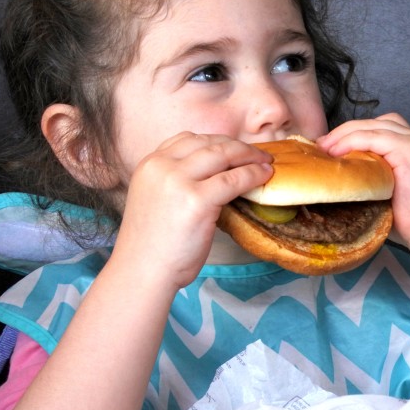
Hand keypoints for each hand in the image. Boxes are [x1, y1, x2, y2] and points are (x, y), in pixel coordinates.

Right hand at [112, 132, 272, 287]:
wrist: (143, 270)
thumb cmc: (153, 245)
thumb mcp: (157, 200)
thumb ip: (176, 183)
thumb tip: (213, 177)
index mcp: (149, 164)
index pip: (187, 139)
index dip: (216, 142)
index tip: (234, 148)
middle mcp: (162, 166)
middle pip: (208, 143)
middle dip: (237, 146)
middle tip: (258, 153)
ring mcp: (179, 180)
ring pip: (223, 156)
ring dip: (249, 156)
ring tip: (266, 161)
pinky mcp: (197, 199)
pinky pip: (233, 179)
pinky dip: (253, 175)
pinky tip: (265, 176)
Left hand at [318, 114, 409, 252]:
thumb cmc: (409, 220)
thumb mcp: (387, 188)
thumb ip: (371, 172)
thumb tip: (337, 169)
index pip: (379, 128)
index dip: (352, 134)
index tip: (328, 148)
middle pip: (374, 123)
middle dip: (344, 131)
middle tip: (320, 146)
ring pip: (372, 127)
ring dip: (344, 135)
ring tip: (324, 149)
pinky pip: (373, 137)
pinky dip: (352, 142)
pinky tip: (336, 153)